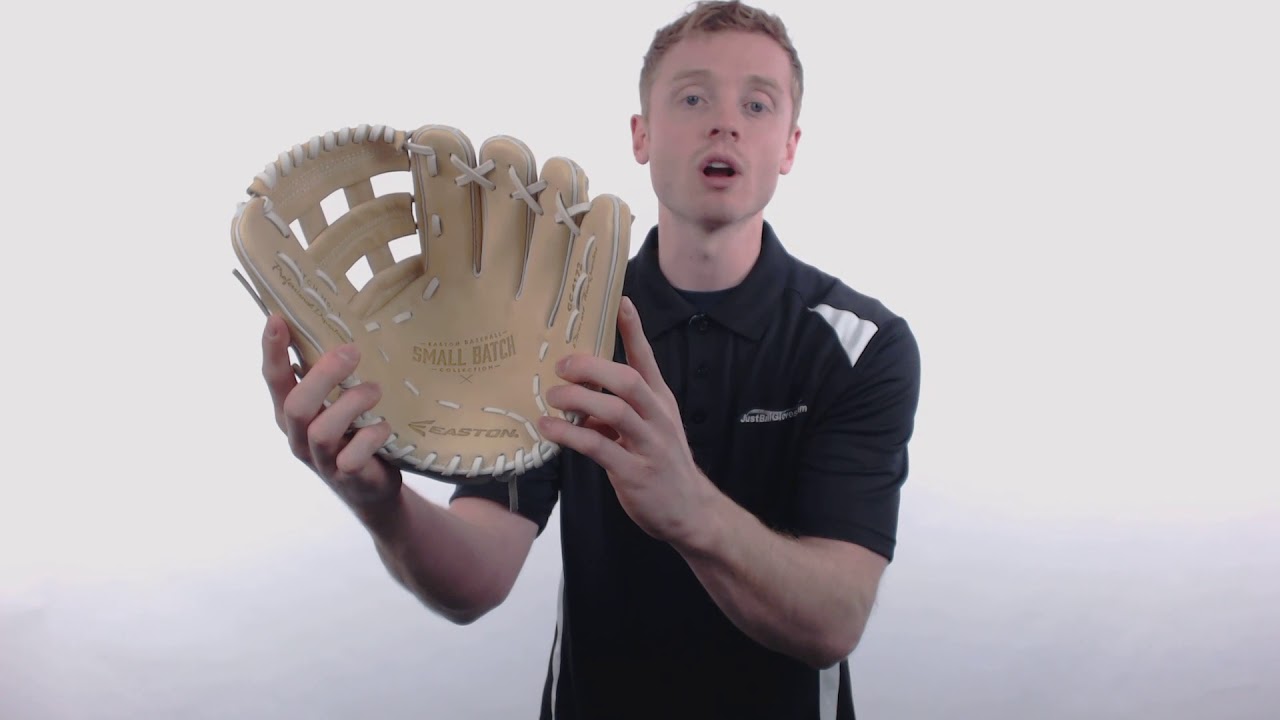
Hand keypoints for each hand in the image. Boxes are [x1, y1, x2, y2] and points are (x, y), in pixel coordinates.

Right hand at [261, 315, 402, 518]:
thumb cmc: (352, 435)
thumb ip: (328, 376)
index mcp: (290, 413)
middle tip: (352, 352)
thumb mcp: (335, 403)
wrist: (372, 489)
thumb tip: (339, 328)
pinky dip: (371, 437)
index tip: (277, 319)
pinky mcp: (346, 477)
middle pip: (296, 405)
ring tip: (375, 391)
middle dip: (323, 376)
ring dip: (352, 404)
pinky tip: (384, 427)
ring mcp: (320, 460)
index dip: (272, 351)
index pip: (274, 380)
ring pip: (322, 431)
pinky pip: (352, 458)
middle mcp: (298, 436)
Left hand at [538, 297, 716, 545]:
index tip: (620, 301)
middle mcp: (658, 417)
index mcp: (660, 401)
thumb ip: (616, 412)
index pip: (646, 358)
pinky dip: (570, 435)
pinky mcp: (635, 472)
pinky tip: (550, 429)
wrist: (690, 510)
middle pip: (628, 380)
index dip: (633, 330)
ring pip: (615, 410)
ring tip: (551, 397)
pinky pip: (599, 447)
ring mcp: (649, 444)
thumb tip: (579, 402)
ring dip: (578, 399)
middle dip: (592, 368)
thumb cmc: (662, 464)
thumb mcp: (647, 429)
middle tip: (562, 366)